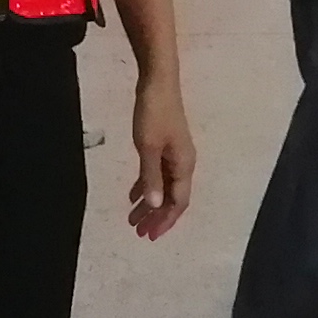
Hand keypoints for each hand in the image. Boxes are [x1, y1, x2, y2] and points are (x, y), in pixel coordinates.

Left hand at [127, 75, 194, 238]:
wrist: (158, 81)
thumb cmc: (153, 113)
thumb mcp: (148, 147)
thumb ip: (151, 177)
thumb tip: (154, 205)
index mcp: (183, 165)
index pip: (177, 202)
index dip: (164, 220)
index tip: (149, 236)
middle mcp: (183, 163)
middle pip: (172, 198)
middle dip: (156, 217)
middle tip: (138, 233)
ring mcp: (174, 154)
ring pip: (163, 187)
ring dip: (150, 204)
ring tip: (133, 220)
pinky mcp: (165, 146)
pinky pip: (157, 173)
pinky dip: (147, 186)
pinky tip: (133, 195)